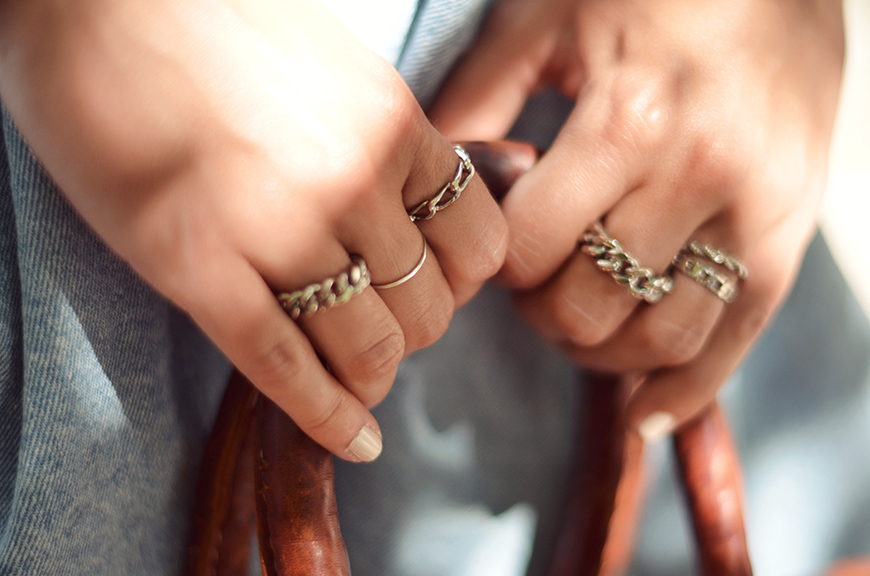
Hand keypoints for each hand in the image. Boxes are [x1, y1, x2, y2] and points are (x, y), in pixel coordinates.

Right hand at [0, 0, 506, 459]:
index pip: (476, 240)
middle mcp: (349, 178)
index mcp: (390, 123)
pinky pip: (284, 367)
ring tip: (362, 378)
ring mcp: (276, 227)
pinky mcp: (196, 267)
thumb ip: (395, 134)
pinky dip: (327, 418)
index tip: (436, 288)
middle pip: (426, 306)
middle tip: (384, 329)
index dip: (462, 282)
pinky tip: (356, 440)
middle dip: (414, 333)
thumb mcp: (338, 65)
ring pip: (366, 346)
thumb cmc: (216, 24)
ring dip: (372, 376)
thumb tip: (459, 185)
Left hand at [430, 0, 843, 436]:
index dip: (496, 268)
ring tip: (576, 323)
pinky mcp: (789, 234)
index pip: (532, 252)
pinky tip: (642, 414)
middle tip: (532, 286)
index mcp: (627, 121)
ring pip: (659, 338)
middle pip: (587, 306)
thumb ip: (477, 100)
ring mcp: (753, 214)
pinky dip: (686, 392)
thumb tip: (429, 177)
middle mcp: (697, 177)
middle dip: (540, 313)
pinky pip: (736, 341)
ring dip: (598, 352)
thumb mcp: (545, 20)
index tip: (494, 254)